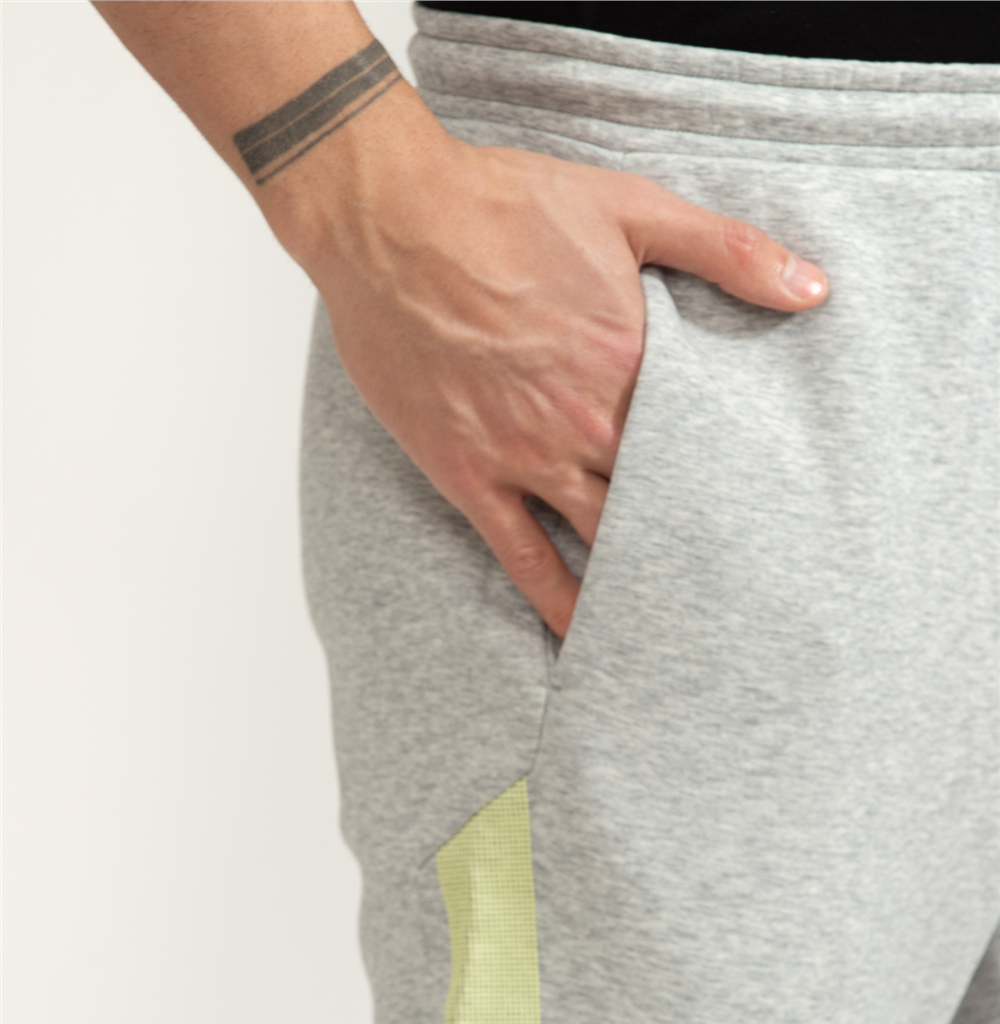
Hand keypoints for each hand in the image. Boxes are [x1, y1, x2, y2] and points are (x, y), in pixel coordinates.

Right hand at [307, 128, 828, 637]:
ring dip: (643, 583)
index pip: (707, 442)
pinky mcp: (470, 476)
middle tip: (747, 591)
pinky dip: (558, 603)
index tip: (774, 518)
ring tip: (685, 628)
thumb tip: (814, 289)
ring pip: (601, 540)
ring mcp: (525, 457)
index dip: (740, 482)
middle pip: (662, 503)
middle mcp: (585, 423)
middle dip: (703, 544)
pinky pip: (523, 559)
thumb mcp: (630, 206)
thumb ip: (726, 249)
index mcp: (632, 362)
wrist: (390, 218)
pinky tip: (586, 638)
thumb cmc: (504, 204)